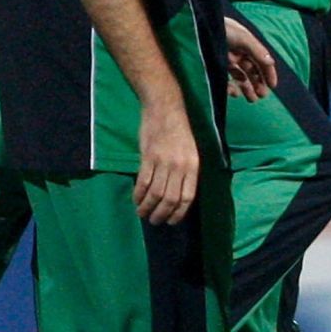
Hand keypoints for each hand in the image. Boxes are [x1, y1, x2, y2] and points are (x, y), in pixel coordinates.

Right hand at [136, 95, 199, 224]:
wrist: (165, 109)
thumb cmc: (180, 132)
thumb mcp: (191, 152)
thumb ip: (186, 172)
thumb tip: (179, 196)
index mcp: (193, 166)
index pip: (187, 197)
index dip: (179, 213)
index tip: (171, 221)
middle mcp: (180, 166)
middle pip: (170, 198)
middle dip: (161, 214)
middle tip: (154, 221)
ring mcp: (163, 162)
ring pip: (155, 193)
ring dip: (147, 207)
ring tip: (142, 214)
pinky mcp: (148, 157)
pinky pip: (143, 182)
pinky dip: (138, 194)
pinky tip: (137, 200)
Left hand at [223, 15, 278, 100]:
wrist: (199, 27)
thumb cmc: (223, 29)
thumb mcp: (243, 38)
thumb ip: (257, 51)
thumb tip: (271, 63)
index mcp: (248, 46)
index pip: (262, 61)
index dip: (268, 73)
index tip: (272, 86)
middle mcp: (239, 54)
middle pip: (252, 71)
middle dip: (258, 83)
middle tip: (261, 95)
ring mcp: (227, 61)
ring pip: (241, 77)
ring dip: (247, 88)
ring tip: (252, 99)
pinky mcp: (216, 67)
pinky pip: (226, 80)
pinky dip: (231, 88)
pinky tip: (235, 93)